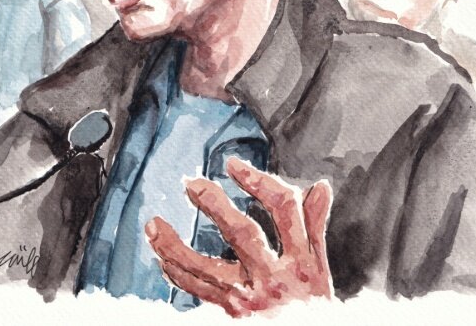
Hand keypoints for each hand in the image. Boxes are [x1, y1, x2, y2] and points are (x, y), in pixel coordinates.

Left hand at [146, 157, 331, 316]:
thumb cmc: (312, 308)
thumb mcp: (321, 269)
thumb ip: (314, 226)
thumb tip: (321, 186)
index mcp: (301, 260)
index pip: (283, 209)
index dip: (258, 181)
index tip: (233, 165)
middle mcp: (274, 277)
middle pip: (243, 234)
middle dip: (216, 205)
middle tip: (191, 184)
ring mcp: (250, 298)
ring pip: (205, 268)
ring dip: (175, 245)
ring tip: (154, 224)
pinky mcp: (231, 314)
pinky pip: (198, 292)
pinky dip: (178, 275)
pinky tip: (162, 259)